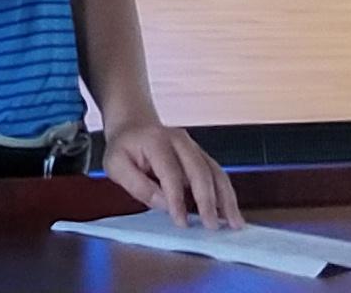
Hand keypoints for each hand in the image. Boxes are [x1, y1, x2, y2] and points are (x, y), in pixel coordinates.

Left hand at [94, 112, 238, 229]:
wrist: (134, 123)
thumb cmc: (124, 147)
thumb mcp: (116, 164)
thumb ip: (137, 184)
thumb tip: (164, 203)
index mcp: (156, 140)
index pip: (170, 172)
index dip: (176, 199)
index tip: (181, 222)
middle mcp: (179, 140)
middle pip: (199, 170)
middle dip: (208, 200)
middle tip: (212, 226)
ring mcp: (193, 147)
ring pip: (215, 172)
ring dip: (226, 199)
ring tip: (234, 222)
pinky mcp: (201, 156)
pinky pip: (218, 174)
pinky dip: (226, 194)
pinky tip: (231, 212)